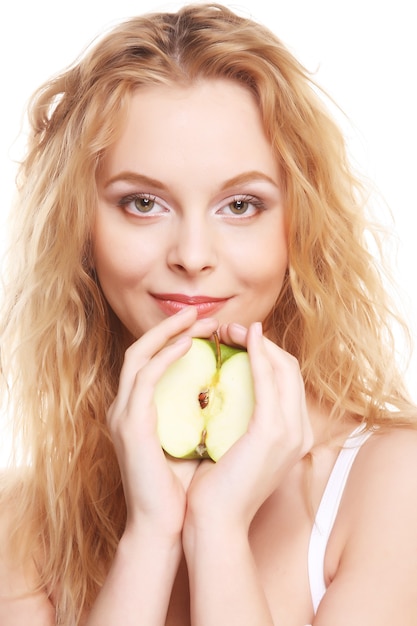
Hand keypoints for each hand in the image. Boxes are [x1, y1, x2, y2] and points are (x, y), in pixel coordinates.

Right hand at [107, 307, 217, 537]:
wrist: (169, 528)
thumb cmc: (188, 488)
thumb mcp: (199, 441)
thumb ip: (208, 415)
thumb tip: (238, 391)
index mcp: (141, 410)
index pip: (154, 360)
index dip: (177, 336)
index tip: (211, 328)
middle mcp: (127, 407)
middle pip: (142, 348)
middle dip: (173, 326)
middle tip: (205, 314)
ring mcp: (124, 415)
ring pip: (138, 354)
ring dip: (169, 332)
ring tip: (201, 321)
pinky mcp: (130, 426)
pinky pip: (144, 378)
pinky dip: (165, 356)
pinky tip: (188, 344)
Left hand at [184, 321, 313, 535]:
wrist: (213, 523)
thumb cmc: (215, 487)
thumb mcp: (233, 446)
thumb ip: (237, 420)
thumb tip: (220, 392)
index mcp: (292, 435)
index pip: (285, 382)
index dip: (264, 354)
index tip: (233, 340)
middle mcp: (299, 431)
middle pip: (289, 369)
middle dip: (261, 342)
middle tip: (227, 329)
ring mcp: (291, 432)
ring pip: (283, 369)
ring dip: (257, 342)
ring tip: (228, 329)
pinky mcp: (273, 431)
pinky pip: (269, 381)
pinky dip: (259, 355)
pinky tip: (243, 340)